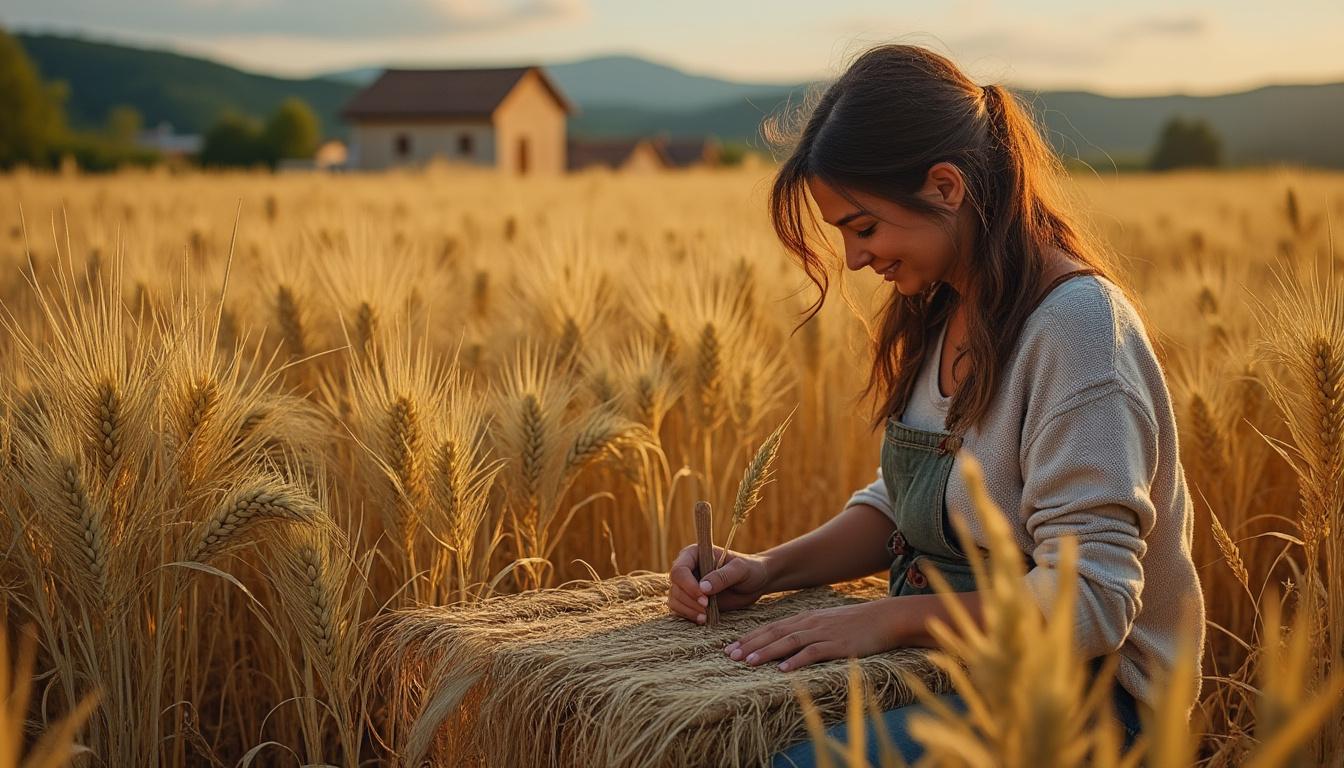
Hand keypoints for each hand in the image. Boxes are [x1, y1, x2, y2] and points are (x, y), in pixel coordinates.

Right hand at [666, 544, 771, 623]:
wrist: (755, 583)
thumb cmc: (749, 569)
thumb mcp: (740, 570)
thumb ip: (722, 576)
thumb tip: (703, 588)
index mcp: (694, 554)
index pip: (680, 570)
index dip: (688, 585)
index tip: (704, 598)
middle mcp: (687, 568)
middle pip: (675, 586)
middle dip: (689, 600)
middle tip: (706, 609)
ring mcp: (687, 585)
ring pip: (675, 599)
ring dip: (687, 610)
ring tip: (705, 617)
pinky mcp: (691, 600)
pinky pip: (680, 609)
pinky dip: (688, 615)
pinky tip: (703, 619)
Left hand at [721, 599, 901, 670]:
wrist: (886, 618)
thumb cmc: (857, 624)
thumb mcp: (828, 623)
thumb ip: (808, 631)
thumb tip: (788, 646)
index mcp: (806, 618)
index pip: (772, 627)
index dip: (750, 637)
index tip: (731, 647)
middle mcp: (810, 623)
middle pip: (775, 632)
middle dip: (750, 643)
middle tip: (730, 655)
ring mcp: (824, 633)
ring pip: (789, 641)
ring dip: (767, 651)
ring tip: (748, 661)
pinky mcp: (838, 645)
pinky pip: (813, 652)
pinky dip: (797, 660)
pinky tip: (783, 669)